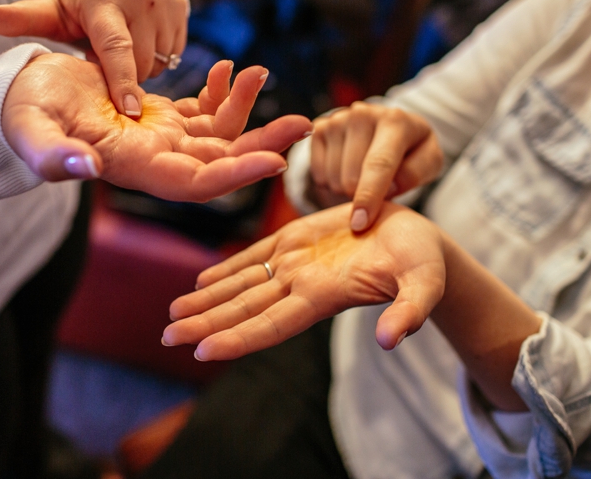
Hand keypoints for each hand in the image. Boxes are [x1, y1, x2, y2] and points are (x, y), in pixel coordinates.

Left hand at [0, 0, 187, 117]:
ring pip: (158, 61)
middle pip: (139, 63)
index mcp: (103, 1)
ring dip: (140, 66)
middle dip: (122, 74)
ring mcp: (164, 2)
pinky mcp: (181, 7)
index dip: (122, 82)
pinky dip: (158, 56)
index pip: (116, 48)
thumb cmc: (77, 0)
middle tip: (102, 60)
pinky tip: (141, 42)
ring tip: (120, 49)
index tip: (129, 112)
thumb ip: (22, 18)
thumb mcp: (50, 9)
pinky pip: (173, 52)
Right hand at [3, 54, 311, 201]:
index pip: (196, 182)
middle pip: (221, 160)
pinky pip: (200, 110)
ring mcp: (159, 137)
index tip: (277, 161)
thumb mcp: (32, 132)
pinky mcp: (158, 116)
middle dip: (262, 144)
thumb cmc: (23, 116)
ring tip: (261, 72)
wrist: (20, 100)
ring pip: (217, 133)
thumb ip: (52, 156)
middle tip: (303, 122)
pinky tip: (229, 69)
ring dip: (245, 108)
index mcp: (135, 167)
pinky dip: (219, 92)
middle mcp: (155, 158)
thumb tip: (83, 170)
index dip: (236, 175)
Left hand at [162, 201, 445, 358]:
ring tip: (172, 313)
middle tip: (166, 337)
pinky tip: (200, 281)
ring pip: (241, 285)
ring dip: (206, 300)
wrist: (417, 237)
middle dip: (205, 323)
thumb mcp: (424, 283)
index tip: (202, 353)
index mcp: (324, 295)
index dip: (237, 338)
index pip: (271, 324)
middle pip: (244, 309)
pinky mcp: (296, 238)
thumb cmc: (424, 262)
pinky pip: (253, 256)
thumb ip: (409, 311)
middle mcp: (301, 284)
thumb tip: (389, 340)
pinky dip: (225, 270)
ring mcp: (296, 263)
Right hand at [310, 102, 442, 230]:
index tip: (360, 223)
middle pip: (351, 176)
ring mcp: (338, 119)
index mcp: (395, 121)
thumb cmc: (412, 150)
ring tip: (363, 176)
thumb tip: (388, 188)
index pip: (379, 164)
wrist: (389, 126)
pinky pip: (318, 172)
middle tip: (377, 187)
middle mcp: (362, 114)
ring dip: (346, 189)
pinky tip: (346, 169)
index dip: (369, 196)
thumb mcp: (429, 161)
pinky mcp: (320, 128)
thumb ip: (415, 174)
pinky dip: (331, 180)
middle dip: (361, 194)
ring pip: (333, 177)